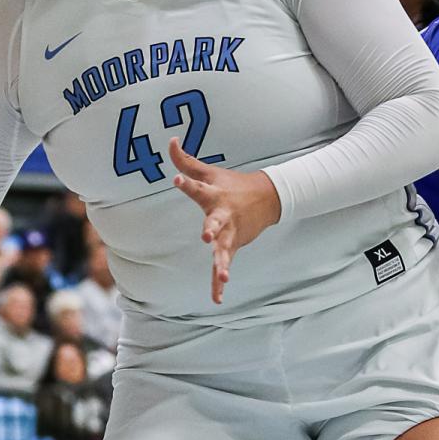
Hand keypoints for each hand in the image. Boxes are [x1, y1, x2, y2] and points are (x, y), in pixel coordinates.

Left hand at [169, 138, 280, 304]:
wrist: (268, 198)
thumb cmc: (231, 184)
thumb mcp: (209, 171)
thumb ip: (186, 160)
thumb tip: (170, 141)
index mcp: (213, 195)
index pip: (196, 186)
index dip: (186, 183)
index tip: (177, 179)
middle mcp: (222, 215)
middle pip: (216, 223)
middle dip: (212, 230)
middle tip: (207, 236)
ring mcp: (230, 233)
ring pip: (224, 249)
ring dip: (222, 262)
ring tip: (223, 274)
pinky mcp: (233, 246)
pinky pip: (224, 265)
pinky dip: (219, 282)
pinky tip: (216, 298)